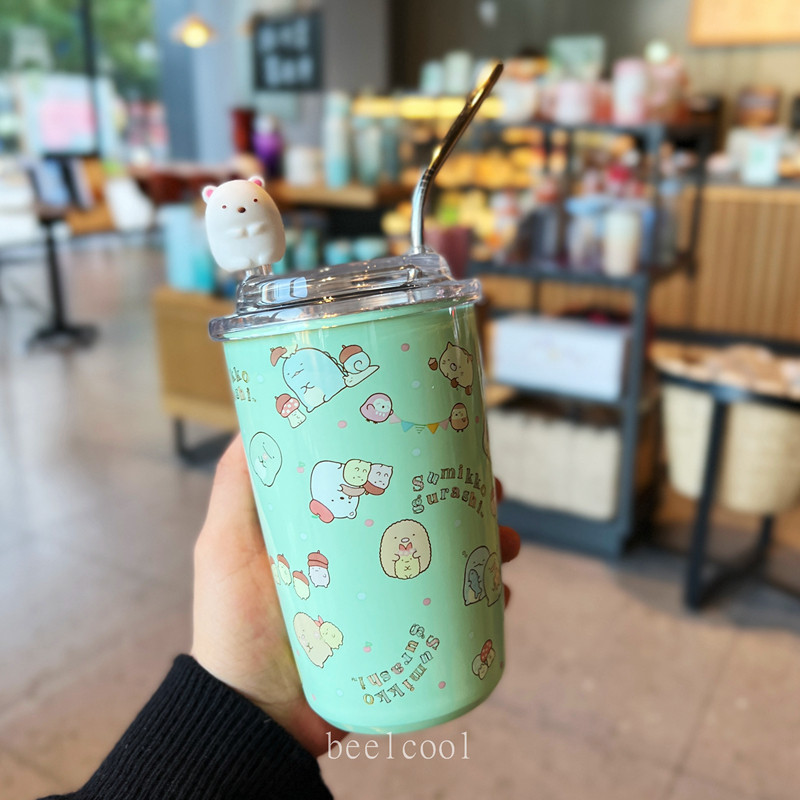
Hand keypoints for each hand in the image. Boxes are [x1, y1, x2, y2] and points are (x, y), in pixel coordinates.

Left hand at [192, 435, 520, 756]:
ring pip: (449, 565)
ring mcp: (386, 604)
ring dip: (488, 548)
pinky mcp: (402, 645)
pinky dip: (484, 604)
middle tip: (496, 492)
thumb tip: (255, 420)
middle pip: (427, 520)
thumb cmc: (231, 628)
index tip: (451, 441)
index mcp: (333, 533)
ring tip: (508, 544)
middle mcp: (365, 562)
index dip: (421, 462)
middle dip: (468, 502)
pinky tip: (503, 596)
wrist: (252, 720)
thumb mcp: (223, 546)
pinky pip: (454, 620)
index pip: (387, 486)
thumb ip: (234, 485)